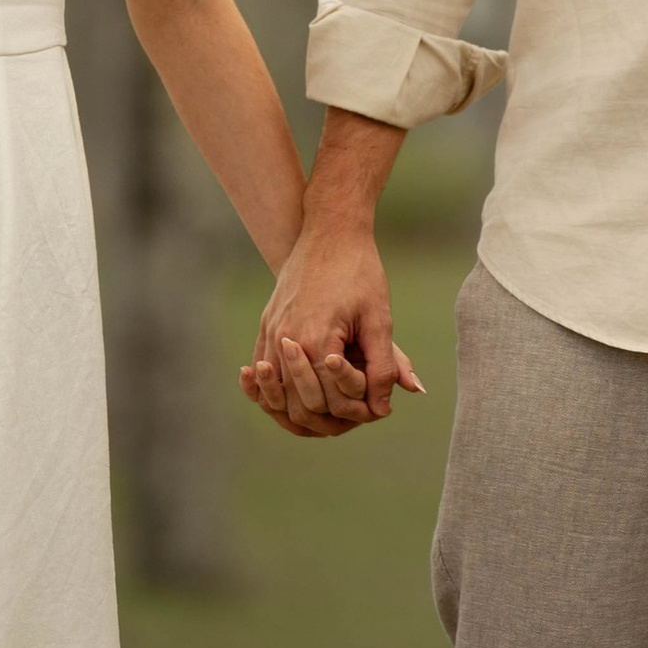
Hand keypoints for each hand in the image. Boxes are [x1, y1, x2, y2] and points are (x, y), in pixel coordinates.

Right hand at [238, 224, 420, 436]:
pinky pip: (263, 372)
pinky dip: (276, 392)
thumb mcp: (379, 319)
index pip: (333, 399)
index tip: (378, 407)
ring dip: (301, 410)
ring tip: (328, 415)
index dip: (358, 410)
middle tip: (357, 415)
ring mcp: (272, 332)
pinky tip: (294, 397)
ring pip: (276, 395)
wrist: (330, 231)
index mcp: (318, 341)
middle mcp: (287, 341)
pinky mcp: (266, 324)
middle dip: (331, 417)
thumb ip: (383, 365)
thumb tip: (383, 406)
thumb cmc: (359, 272)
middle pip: (301, 405)